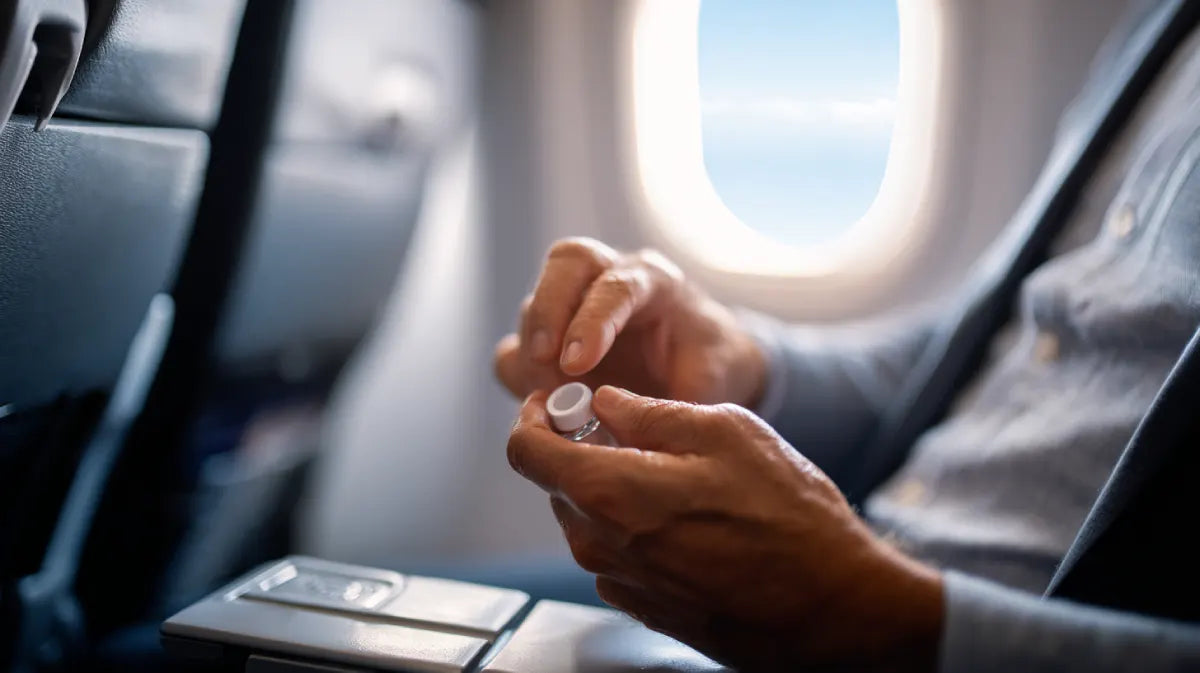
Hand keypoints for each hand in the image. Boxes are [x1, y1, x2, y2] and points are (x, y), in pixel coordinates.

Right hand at [494, 238, 765, 405]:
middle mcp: (610, 277)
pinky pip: (518, 349)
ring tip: (548, 402)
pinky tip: (542, 406)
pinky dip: (521, 378)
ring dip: (532, 354)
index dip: (593, 319)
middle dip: (548, 311)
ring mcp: (575, 303)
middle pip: (567, 263)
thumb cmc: (710, 363)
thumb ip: (688, 396)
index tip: (577, 362)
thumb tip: (646, 427)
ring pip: (534, 304)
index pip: (618, 285)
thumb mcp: (718, 377)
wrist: (703, 364)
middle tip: (542, 360)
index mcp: (655, 281)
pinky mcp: (552, 336)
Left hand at [507, 386, 943, 671]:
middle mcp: (602, 544)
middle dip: (582, 449)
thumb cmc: (790, 521)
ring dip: (613, 489)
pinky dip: (634, 528)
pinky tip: (689, 522)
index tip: (560, 405)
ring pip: (586, 518)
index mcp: (612, 492)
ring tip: (678, 479)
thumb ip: (653, 414)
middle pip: (557, 483)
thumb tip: (609, 403)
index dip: (536, 418)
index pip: (525, 451)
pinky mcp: (642, 606)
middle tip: (633, 433)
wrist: (832, 607)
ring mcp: (620, 581)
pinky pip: (615, 553)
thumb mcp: (728, 434)